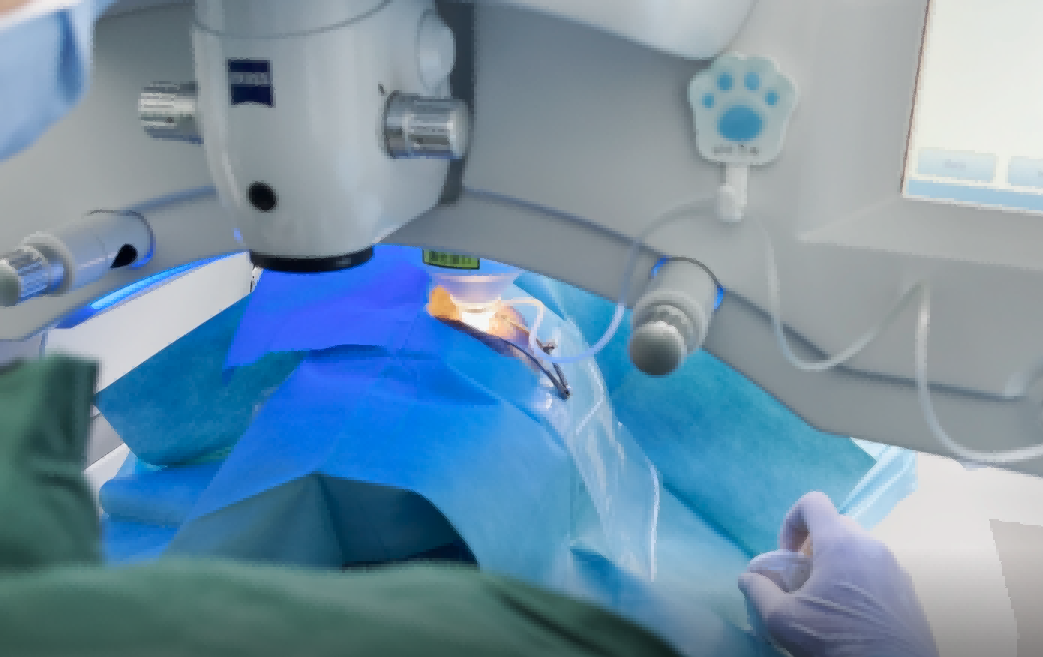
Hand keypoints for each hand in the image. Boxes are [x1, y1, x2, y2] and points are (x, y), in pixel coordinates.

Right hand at [739, 492, 938, 656]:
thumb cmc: (836, 641)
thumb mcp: (782, 620)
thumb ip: (759, 590)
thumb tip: (749, 577)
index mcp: (841, 544)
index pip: (814, 502)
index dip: (792, 521)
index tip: (787, 555)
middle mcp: (871, 546)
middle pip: (835, 525)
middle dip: (812, 544)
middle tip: (802, 578)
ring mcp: (893, 566)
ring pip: (856, 547)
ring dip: (835, 561)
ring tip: (825, 597)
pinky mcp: (907, 587)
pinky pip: (875, 567)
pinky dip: (857, 576)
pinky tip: (850, 611)